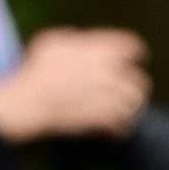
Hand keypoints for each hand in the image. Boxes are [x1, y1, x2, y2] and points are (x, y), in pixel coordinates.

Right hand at [0, 26, 150, 144]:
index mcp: (99, 49)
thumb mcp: (52, 41)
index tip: (136, 60)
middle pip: (139, 79)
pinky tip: (115, 130)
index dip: (136, 53)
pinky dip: (121, 128)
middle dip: (137, 86)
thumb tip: (82, 42)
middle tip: (132, 91)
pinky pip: (122, 124)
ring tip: (125, 112)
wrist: (29, 100)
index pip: (132, 46)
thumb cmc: (35, 70)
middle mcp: (108, 71)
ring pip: (134, 103)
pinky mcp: (102, 118)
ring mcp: (107, 95)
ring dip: (131, 108)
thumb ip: (74, 39)